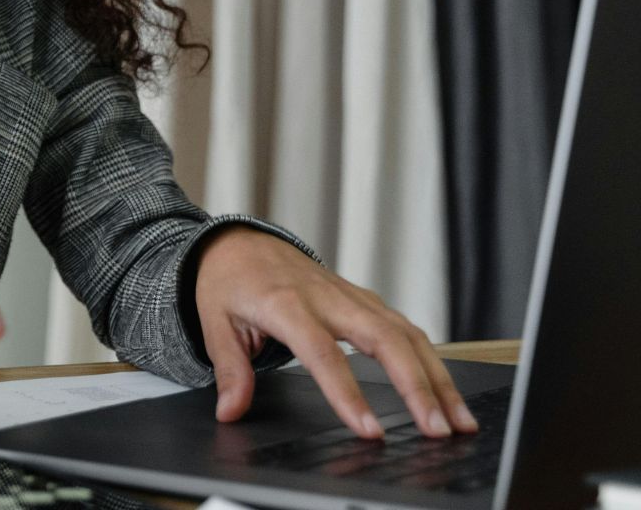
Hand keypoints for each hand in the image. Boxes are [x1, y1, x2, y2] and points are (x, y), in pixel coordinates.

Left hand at [193, 225, 477, 439]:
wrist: (239, 244)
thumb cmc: (228, 281)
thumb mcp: (214, 322)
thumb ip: (229, 368)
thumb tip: (231, 411)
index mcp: (286, 304)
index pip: (323, 354)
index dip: (347, 393)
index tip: (368, 430)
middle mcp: (327, 298)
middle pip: (384, 340)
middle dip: (417, 386)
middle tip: (436, 429)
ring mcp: (351, 297)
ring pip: (406, 334)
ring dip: (437, 378)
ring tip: (458, 421)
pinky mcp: (365, 301)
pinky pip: (405, 329)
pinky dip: (431, 360)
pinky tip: (446, 391)